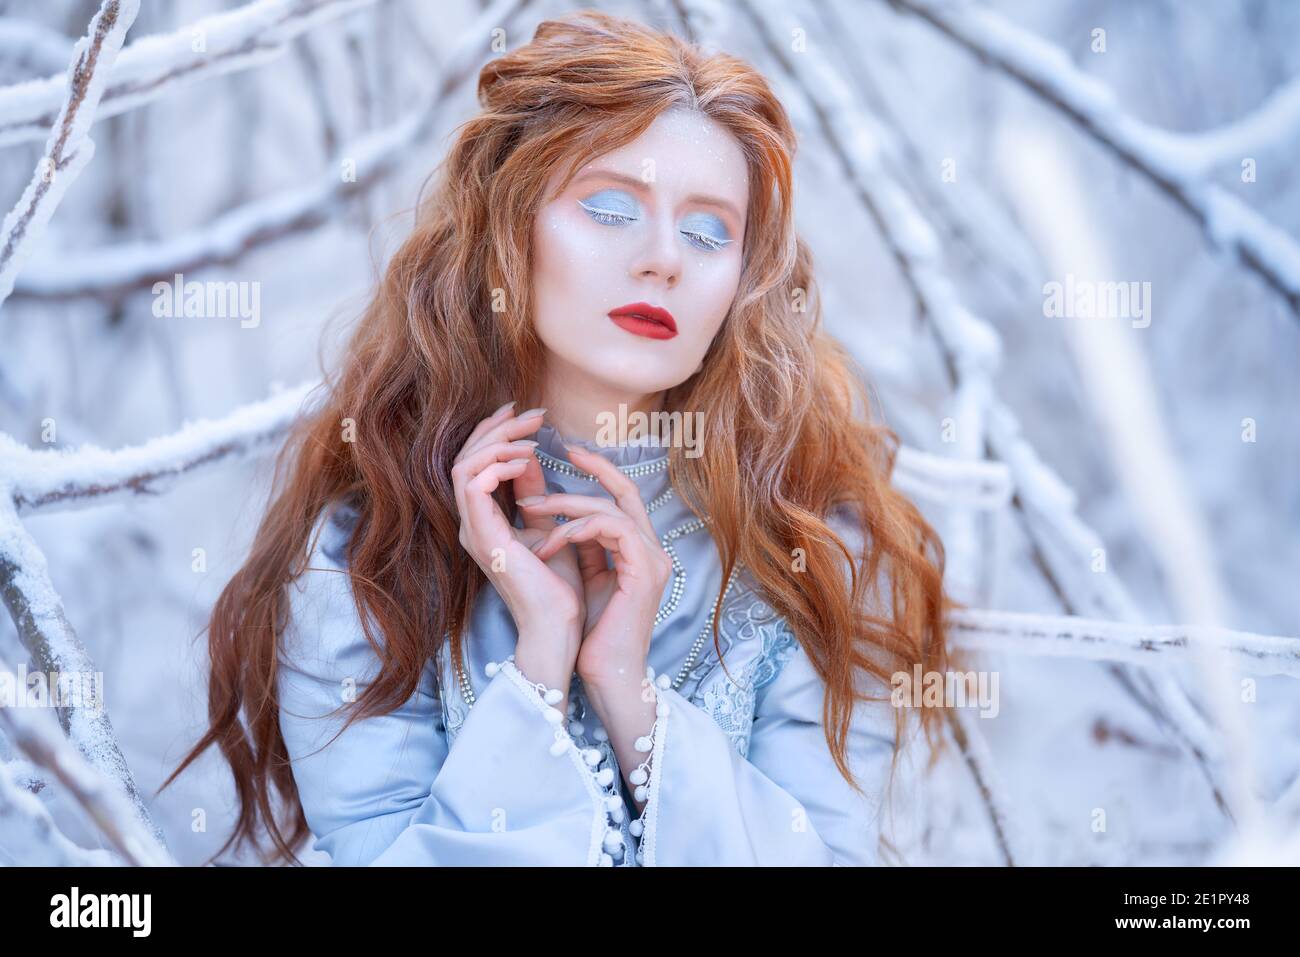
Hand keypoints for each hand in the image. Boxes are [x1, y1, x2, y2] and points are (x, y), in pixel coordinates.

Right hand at [451, 402, 583, 695]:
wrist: (560, 626)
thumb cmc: (558, 585)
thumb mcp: (547, 526)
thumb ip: (534, 493)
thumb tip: (530, 458)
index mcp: (483, 522)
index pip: (475, 463)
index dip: (495, 432)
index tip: (525, 412)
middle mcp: (471, 525)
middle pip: (465, 457)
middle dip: (497, 428)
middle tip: (530, 411)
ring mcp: (473, 532)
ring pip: (464, 465)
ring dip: (498, 442)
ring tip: (531, 435)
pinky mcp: (484, 538)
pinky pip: (473, 485)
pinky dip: (497, 465)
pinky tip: (526, 459)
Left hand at [519, 443, 672, 689]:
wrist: (608, 675)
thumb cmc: (593, 634)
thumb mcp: (584, 576)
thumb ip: (582, 545)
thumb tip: (559, 514)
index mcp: (639, 551)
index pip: (624, 497)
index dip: (600, 470)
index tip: (568, 453)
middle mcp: (653, 551)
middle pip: (628, 490)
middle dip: (593, 467)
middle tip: (557, 452)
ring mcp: (653, 560)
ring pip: (613, 508)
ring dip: (567, 505)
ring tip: (532, 511)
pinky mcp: (644, 572)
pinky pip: (612, 528)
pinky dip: (577, 528)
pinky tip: (550, 540)